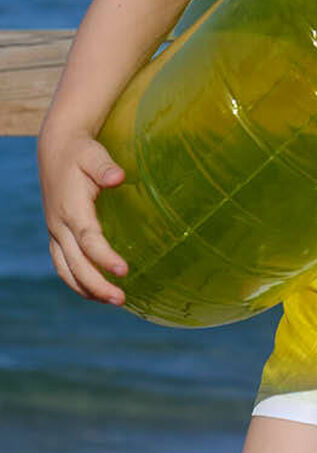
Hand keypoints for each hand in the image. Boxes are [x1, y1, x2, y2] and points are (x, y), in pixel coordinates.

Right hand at [37, 124, 127, 304]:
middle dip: (97, 284)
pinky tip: (94, 290)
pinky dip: (76, 281)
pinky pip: (63, 264)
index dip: (105, 257)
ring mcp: (55, 232)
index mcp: (70, 208)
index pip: (88, 239)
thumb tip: (118, 178)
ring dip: (86, 288)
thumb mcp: (93, 154)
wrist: (56, 151)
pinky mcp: (57, 235)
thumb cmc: (81, 152)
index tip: (124, 270)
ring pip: (66, 269)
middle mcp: (59, 225)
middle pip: (75, 263)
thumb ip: (105, 167)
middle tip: (122, 299)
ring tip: (112, 300)